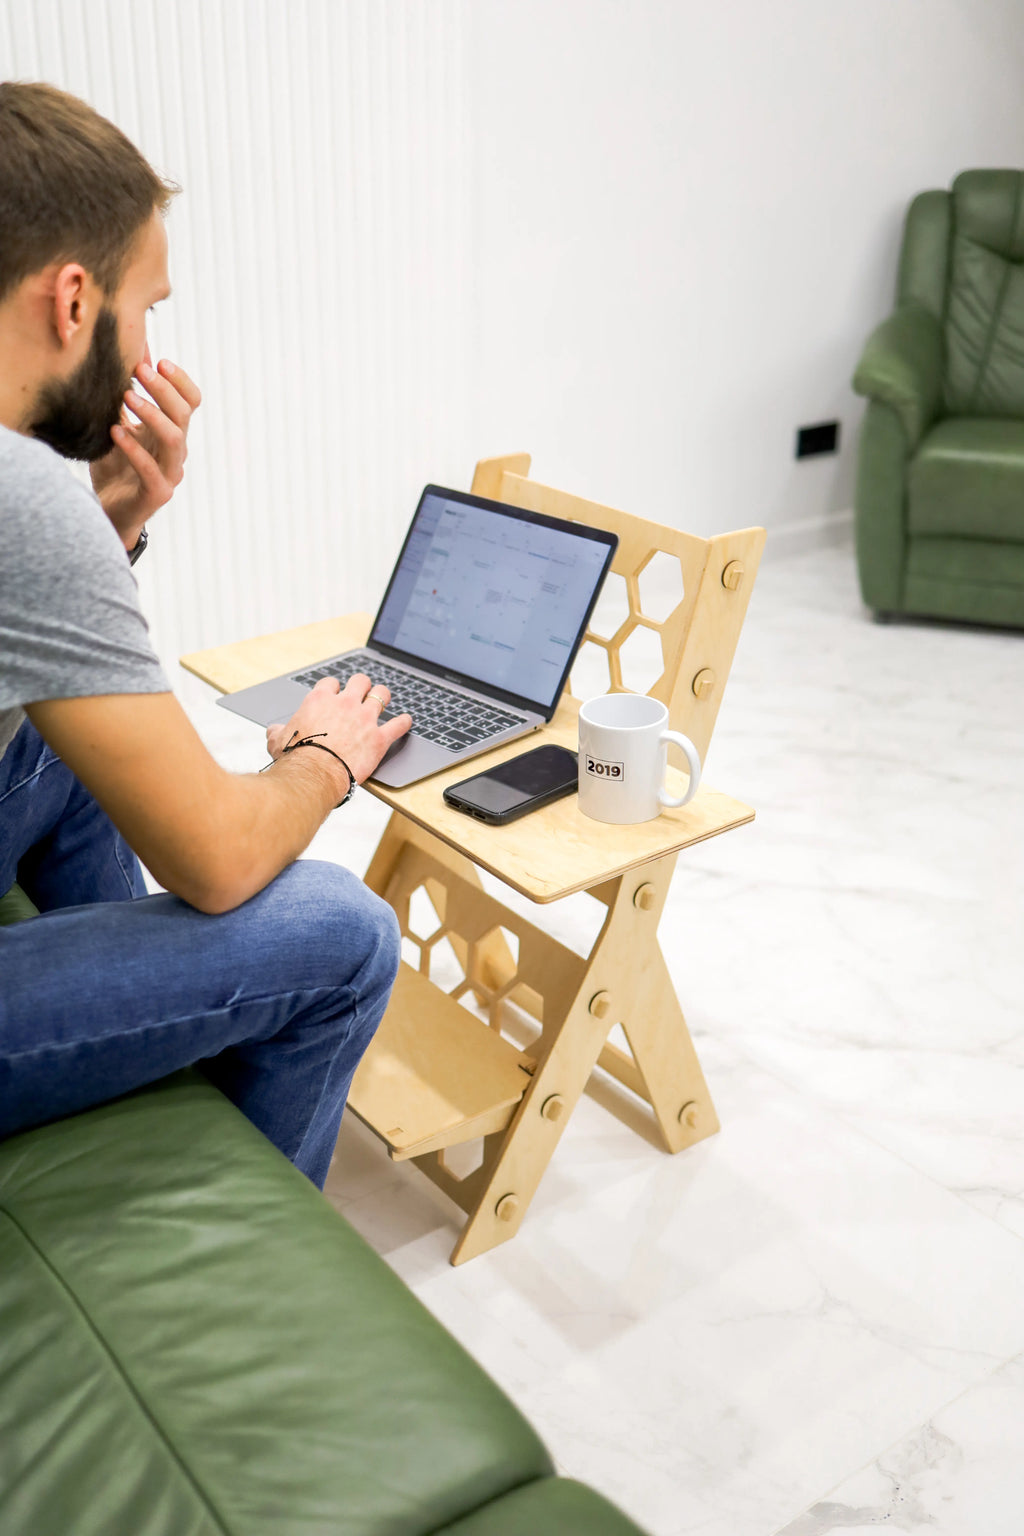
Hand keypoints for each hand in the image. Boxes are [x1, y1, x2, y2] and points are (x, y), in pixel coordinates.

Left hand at [90, 359, 201, 550]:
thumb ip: (126, 399)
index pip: (192, 402)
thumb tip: (128, 357)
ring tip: (127, 395)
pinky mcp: (157, 493)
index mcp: (172, 433)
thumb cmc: (115, 467)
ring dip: (152, 414)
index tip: (158, 361)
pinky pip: (150, 468)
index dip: (180, 381)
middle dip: (164, 389)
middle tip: (139, 369)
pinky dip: (132, 448)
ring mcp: (170, 473)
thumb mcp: (119, 425)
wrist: (110, 510)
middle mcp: (176, 452)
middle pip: (184, 415)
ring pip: (174, 439)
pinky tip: (113, 430)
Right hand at [267, 675, 411, 788]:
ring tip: (385, 698)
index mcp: (320, 700)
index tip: (335, 694)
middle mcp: (345, 704)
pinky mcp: (379, 738)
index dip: (334, 688)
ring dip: (384, 696)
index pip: (331, 683)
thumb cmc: (295, 759)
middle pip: (360, 681)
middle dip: (362, 685)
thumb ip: (277, 731)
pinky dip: (404, 723)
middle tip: (363, 692)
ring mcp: (365, 719)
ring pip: (382, 694)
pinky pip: (399, 724)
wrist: (314, 775)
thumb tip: (273, 730)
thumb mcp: (278, 741)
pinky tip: (406, 722)